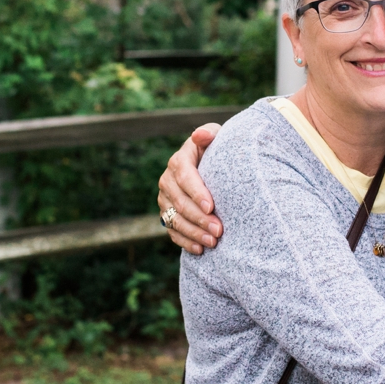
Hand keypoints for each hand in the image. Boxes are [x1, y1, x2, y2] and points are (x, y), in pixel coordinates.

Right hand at [157, 125, 224, 252]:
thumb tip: (199, 135)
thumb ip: (209, 133)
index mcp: (179, 160)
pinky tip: (200, 250)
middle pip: (179, 201)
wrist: (212, 167)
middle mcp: (168, 180)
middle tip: (219, 230)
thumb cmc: (218, 151)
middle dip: (199, 218)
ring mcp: (165, 199)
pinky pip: (172, 231)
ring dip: (194, 233)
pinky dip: (185, 242)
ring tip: (213, 242)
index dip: (196, 192)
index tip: (211, 206)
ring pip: (175, 219)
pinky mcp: (167, 214)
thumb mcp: (217, 137)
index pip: (184, 176)